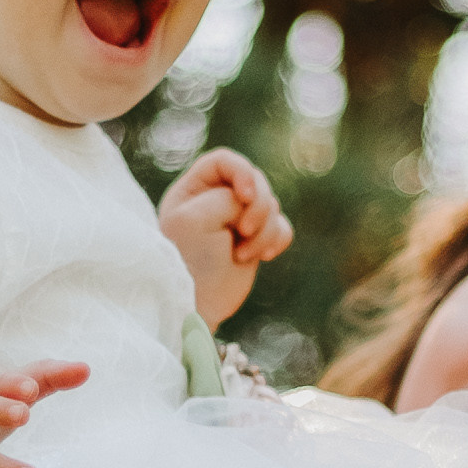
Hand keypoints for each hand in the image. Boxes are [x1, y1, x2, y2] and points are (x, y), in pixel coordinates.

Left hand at [159, 148, 292, 328]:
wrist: (194, 306)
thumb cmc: (187, 261)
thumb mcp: (197, 218)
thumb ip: (228, 197)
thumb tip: (253, 204)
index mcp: (193, 190)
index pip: (224, 162)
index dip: (242, 172)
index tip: (245, 196)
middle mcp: (215, 200)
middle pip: (255, 181)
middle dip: (258, 207)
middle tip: (244, 231)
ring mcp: (237, 221)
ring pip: (271, 206)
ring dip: (264, 231)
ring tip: (243, 255)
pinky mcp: (254, 242)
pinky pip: (281, 227)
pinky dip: (277, 239)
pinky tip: (263, 258)